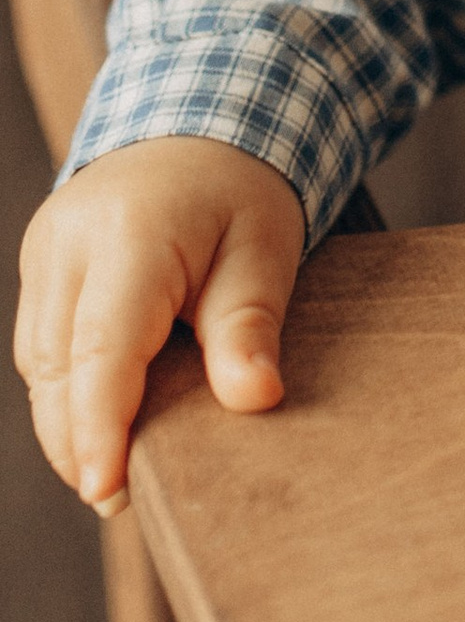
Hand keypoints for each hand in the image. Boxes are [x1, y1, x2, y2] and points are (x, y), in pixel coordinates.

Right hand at [14, 138, 305, 511]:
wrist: (198, 120)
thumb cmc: (241, 187)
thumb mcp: (267, 246)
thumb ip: (250, 324)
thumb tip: (254, 399)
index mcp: (128, 234)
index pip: (102, 350)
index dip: (99, 430)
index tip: (107, 491)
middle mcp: (69, 244)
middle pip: (59, 370)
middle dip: (80, 443)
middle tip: (121, 501)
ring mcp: (45, 254)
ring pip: (42, 366)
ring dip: (69, 422)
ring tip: (114, 472)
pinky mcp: (41, 268)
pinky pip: (43, 347)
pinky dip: (68, 390)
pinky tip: (103, 420)